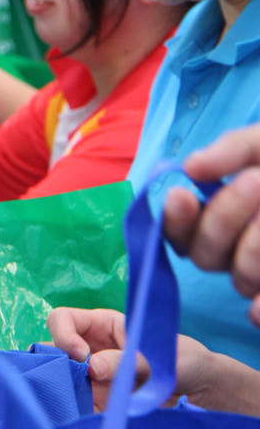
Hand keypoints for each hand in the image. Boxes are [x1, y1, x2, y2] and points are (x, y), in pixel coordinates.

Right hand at [46, 307, 217, 411]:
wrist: (201, 392)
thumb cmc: (183, 361)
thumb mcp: (159, 356)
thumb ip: (126, 360)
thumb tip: (91, 367)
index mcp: (101, 326)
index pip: (63, 319)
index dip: (63, 334)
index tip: (81, 355)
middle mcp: (88, 349)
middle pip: (52, 350)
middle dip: (54, 365)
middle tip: (70, 382)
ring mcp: (88, 377)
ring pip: (57, 379)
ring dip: (60, 390)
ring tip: (72, 403)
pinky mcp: (94, 403)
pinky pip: (73, 406)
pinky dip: (72, 413)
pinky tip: (82, 420)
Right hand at [163, 125, 259, 324]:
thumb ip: (234, 150)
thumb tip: (190, 167)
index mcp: (224, 218)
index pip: (182, 231)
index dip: (175, 219)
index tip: (183, 194)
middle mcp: (239, 251)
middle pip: (206, 255)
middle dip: (224, 218)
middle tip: (256, 182)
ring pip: (242, 278)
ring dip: (255, 250)